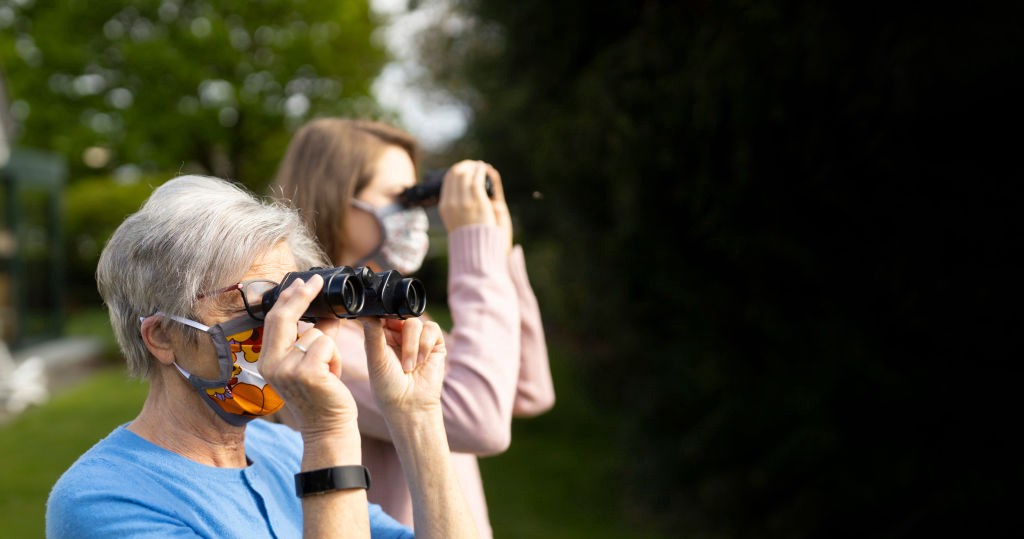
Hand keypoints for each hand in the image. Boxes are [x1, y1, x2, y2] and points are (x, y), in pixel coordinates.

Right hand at [258, 275, 357, 437]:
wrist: (328, 427)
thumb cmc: (322, 395)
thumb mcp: (311, 362)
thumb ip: (315, 335)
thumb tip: (327, 310)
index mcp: (266, 360)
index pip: (273, 320)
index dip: (287, 298)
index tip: (302, 282)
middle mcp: (271, 364)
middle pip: (283, 317)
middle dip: (302, 295)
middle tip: (316, 281)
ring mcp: (287, 369)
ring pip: (315, 334)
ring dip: (330, 348)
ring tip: (328, 371)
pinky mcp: (307, 373)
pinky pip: (326, 345)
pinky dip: (335, 357)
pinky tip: (332, 377)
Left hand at [360, 317, 445, 417]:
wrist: (410, 405)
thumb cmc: (388, 386)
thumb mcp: (376, 358)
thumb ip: (373, 333)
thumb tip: (366, 313)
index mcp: (381, 335)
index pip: (383, 313)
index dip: (383, 314)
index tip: (381, 324)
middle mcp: (399, 334)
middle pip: (400, 314)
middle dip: (398, 334)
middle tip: (394, 353)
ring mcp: (417, 338)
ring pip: (415, 322)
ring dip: (411, 345)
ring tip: (408, 367)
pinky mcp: (435, 343)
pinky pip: (431, 329)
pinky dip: (425, 345)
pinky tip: (421, 361)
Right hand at [438, 160, 513, 250]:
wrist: (476, 249)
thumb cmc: (469, 236)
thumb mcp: (455, 221)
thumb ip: (455, 207)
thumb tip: (458, 195)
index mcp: (444, 206)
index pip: (448, 180)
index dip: (457, 171)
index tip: (465, 169)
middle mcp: (452, 202)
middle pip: (456, 174)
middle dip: (465, 166)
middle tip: (474, 165)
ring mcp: (464, 201)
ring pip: (466, 174)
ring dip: (474, 167)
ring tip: (481, 166)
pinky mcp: (477, 201)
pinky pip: (477, 179)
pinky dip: (480, 171)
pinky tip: (484, 168)